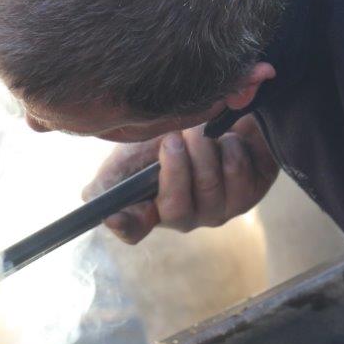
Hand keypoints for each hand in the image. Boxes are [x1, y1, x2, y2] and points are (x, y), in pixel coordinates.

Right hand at [81, 114, 278, 243]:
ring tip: (200, 130)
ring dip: (203, 150)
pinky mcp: (249, 195)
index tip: (115, 215)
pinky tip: (228, 138)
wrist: (222, 114)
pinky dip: (230, 148)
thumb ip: (113, 177)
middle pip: (176, 209)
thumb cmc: (175, 135)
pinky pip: (237, 174)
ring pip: (209, 188)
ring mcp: (218, 209)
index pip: (132, 229)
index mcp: (152, 206)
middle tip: (175, 138)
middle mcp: (185, 215)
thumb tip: (95, 204)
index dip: (124, 225)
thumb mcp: (136, 150)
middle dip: (175, 170)